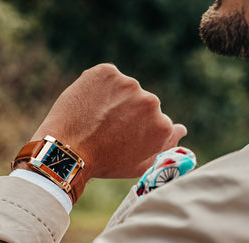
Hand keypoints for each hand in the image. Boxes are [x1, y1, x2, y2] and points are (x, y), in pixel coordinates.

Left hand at [31, 64, 186, 181]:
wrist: (66, 152)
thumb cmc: (103, 164)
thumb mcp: (139, 165)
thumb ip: (165, 146)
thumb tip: (182, 129)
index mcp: (162, 125)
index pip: (155, 121)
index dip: (136, 130)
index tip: (121, 139)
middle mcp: (150, 101)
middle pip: (141, 103)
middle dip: (127, 113)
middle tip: (105, 130)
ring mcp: (128, 84)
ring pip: (123, 89)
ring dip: (113, 100)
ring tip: (94, 120)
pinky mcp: (106, 72)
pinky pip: (106, 78)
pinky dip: (98, 88)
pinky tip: (87, 106)